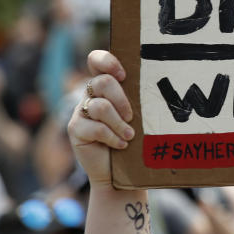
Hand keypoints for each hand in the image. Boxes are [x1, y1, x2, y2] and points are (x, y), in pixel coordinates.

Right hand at [66, 51, 134, 187]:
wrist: (118, 173)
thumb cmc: (134, 142)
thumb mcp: (138, 118)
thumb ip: (138, 101)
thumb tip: (159, 91)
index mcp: (105, 87)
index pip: (96, 60)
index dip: (107, 61)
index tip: (123, 75)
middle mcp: (90, 96)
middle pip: (102, 82)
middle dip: (121, 99)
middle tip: (131, 117)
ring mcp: (80, 112)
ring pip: (100, 106)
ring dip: (119, 123)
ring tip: (130, 136)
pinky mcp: (75, 130)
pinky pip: (96, 128)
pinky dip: (113, 137)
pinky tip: (121, 145)